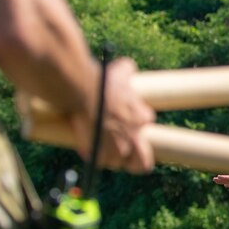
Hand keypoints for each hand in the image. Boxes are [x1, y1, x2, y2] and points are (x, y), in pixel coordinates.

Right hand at [72, 58, 155, 174]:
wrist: (83, 91)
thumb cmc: (101, 80)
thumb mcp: (120, 71)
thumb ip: (127, 69)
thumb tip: (128, 66)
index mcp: (141, 117)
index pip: (144, 125)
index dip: (134, 126)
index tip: (123, 124)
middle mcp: (134, 135)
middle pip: (143, 161)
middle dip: (135, 161)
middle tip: (123, 154)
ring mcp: (118, 147)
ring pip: (118, 163)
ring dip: (110, 158)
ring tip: (101, 151)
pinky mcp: (100, 153)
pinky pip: (99, 162)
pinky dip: (93, 157)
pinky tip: (87, 150)